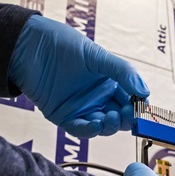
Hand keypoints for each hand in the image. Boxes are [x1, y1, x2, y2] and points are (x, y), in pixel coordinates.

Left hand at [9, 15, 149, 137]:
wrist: (29, 45)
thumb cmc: (63, 45)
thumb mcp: (99, 56)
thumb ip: (123, 72)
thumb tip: (145, 92)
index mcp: (110, 84)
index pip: (130, 101)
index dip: (138, 106)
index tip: (143, 106)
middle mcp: (98, 99)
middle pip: (120, 117)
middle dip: (127, 119)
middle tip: (129, 114)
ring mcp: (82, 109)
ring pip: (103, 126)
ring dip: (111, 125)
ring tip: (113, 117)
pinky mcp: (64, 117)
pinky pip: (81, 129)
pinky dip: (91, 130)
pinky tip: (97, 123)